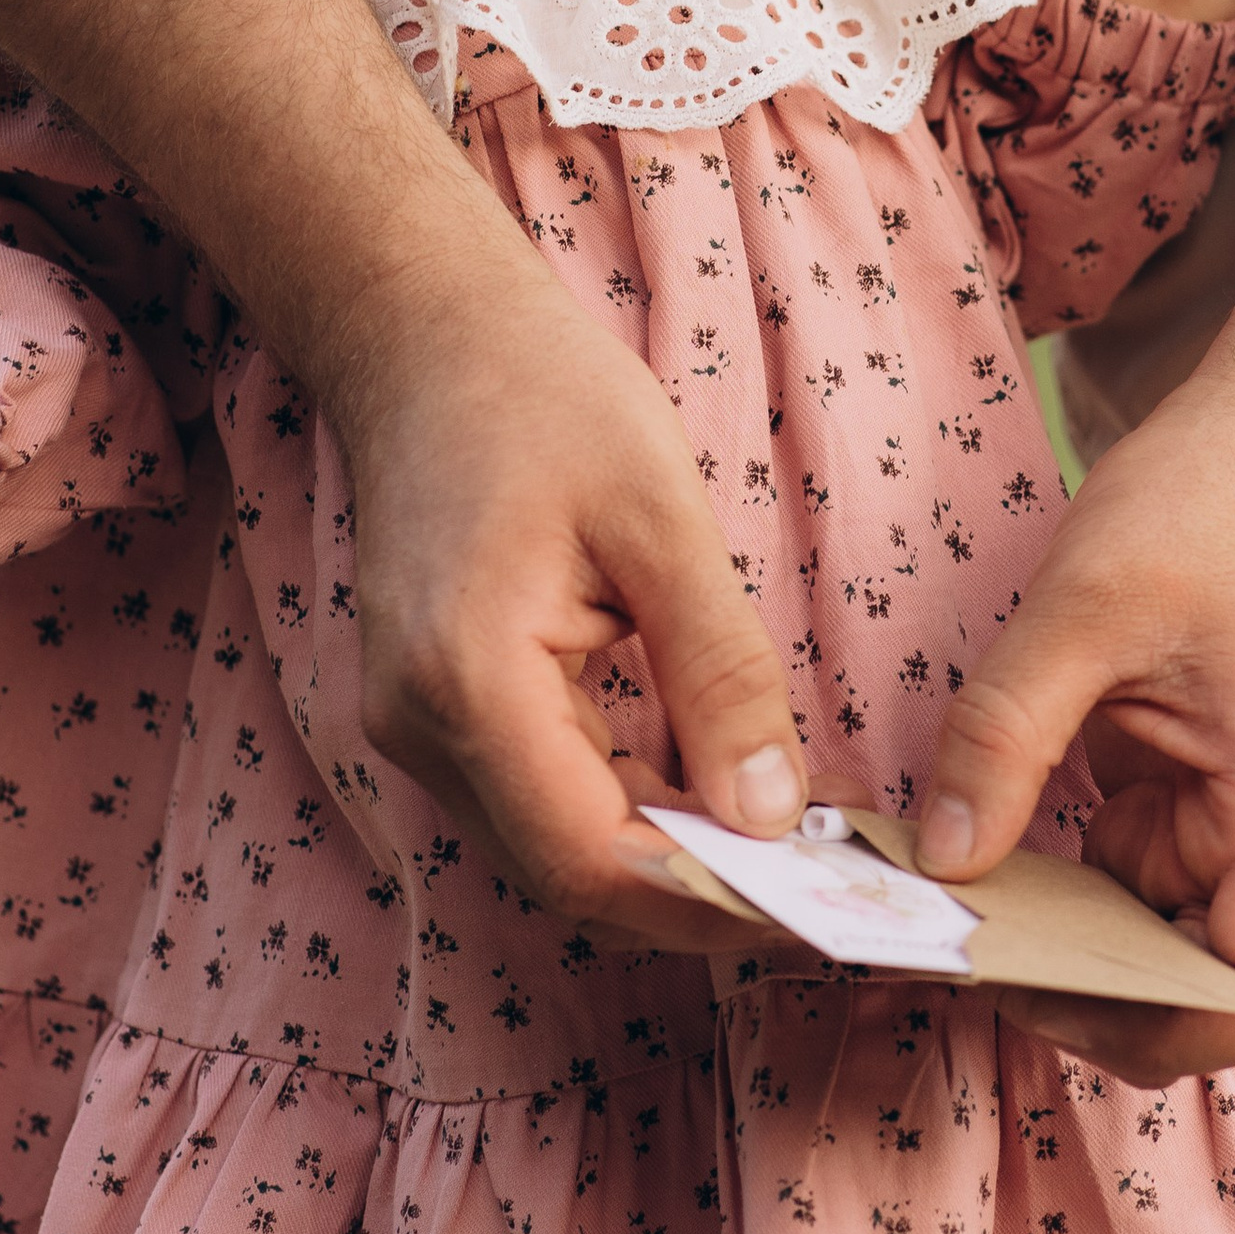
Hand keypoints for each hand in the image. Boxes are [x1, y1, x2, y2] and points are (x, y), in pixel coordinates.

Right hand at [326, 213, 810, 956]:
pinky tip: (702, 778)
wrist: (426, 335)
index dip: (704, 897)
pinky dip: (621, 803)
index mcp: (468, 680)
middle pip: (567, 870)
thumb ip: (721, 673)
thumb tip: (775, 817)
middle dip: (695, 888)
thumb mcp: (662, 518)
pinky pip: (534, 794)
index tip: (813, 897)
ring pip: (550, 843)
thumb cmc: (544, 398)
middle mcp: (420, 727)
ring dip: (662, 850)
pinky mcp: (432, 708)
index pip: (588, 856)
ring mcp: (413, 724)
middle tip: (820, 878)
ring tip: (782, 833)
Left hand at [912, 386, 1234, 1082]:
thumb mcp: (1086, 605)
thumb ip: (1007, 733)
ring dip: (1062, 948)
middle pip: (1202, 994)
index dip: (1174, 1027)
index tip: (1056, 982)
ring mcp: (1228, 820)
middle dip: (1091, 999)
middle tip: (967, 956)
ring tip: (949, 916)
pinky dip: (1054, 889)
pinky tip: (973, 855)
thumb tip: (940, 860)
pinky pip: (1120, 881)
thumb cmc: (1211, 505)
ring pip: (1150, 944)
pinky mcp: (1183, 793)